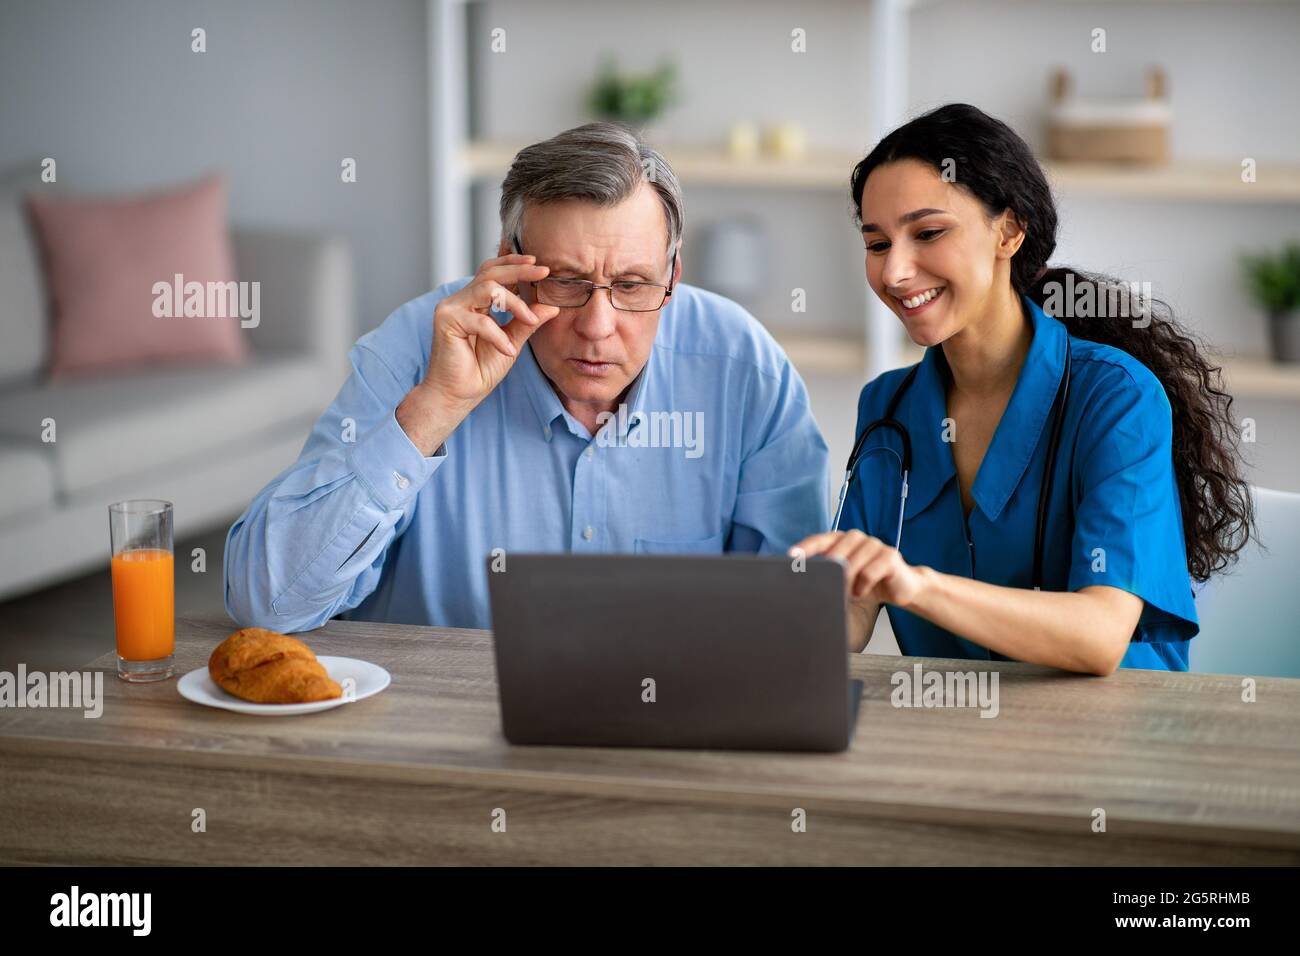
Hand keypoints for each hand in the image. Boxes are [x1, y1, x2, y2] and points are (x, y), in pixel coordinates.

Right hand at [398, 254, 560, 453]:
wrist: (458, 395)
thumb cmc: (480, 370)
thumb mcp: (511, 342)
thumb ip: (527, 323)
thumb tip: (552, 307)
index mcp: (474, 302)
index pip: (492, 272)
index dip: (514, 264)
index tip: (539, 264)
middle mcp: (460, 300)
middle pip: (490, 273)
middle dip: (519, 271)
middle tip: (544, 271)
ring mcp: (450, 308)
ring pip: (487, 289)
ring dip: (514, 303)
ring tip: (530, 320)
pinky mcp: (446, 321)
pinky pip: (481, 321)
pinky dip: (499, 336)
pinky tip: (508, 350)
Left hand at [791, 530, 926, 608]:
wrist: (901, 587)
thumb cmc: (868, 583)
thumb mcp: (844, 579)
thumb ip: (827, 575)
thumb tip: (804, 584)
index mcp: (841, 540)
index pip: (819, 540)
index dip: (804, 548)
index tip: (791, 558)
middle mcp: (856, 537)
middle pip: (835, 554)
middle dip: (829, 576)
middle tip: (829, 591)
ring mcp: (874, 544)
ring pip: (851, 564)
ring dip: (847, 585)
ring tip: (850, 594)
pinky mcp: (889, 555)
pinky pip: (868, 573)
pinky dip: (862, 588)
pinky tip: (863, 592)